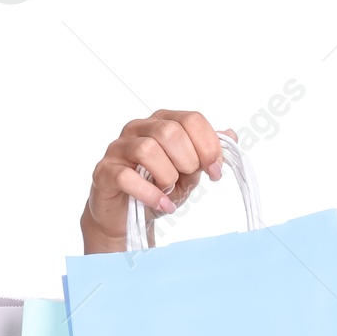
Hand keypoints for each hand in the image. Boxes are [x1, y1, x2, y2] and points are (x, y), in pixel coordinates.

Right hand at [79, 109, 232, 253]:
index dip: (209, 146)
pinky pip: (127, 177)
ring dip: (167, 176)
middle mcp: (138, 129)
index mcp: (161, 122)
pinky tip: (163, 204)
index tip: (215, 172)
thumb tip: (231, 134)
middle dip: (188, 161)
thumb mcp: (190, 171)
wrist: (129, 215)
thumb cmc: (158, 188)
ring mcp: (118, 149)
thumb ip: (206, 153)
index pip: (191, 119)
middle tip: (187, 179)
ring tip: (169, 191)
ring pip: (148, 150)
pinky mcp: (105, 172)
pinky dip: (150, 194)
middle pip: (170, 132)